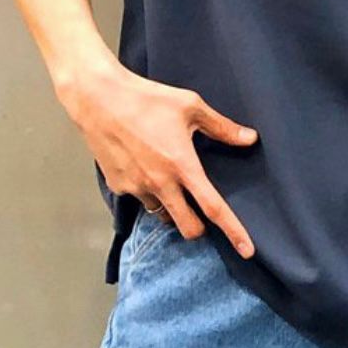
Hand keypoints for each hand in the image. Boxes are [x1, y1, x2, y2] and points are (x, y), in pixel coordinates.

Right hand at [59, 62, 258, 257]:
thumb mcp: (190, 106)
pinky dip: (147, 192)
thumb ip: (222, 127)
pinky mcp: (117, 186)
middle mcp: (160, 183)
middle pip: (188, 228)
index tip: (248, 251)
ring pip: (162, 215)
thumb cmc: (146, 98)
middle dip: (198, 227)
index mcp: (182, 166)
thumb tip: (249, 138)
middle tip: (200, 210)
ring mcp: (136, 187)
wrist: (98, 97)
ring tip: (170, 182)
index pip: (213, 208)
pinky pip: (139, 199)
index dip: (234, 231)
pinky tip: (145, 168)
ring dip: (171, 208)